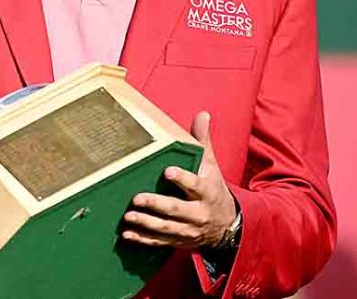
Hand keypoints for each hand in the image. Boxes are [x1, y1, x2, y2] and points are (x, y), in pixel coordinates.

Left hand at [121, 111, 237, 250]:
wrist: (228, 225)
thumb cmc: (213, 188)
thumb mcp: (211, 166)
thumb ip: (203, 141)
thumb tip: (202, 114)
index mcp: (206, 191)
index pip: (195, 185)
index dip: (183, 179)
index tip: (168, 171)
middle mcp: (198, 212)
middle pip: (177, 209)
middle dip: (157, 205)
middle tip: (137, 198)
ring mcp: (188, 229)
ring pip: (167, 228)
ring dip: (147, 223)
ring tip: (128, 216)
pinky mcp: (179, 240)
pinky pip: (160, 242)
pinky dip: (143, 240)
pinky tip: (128, 235)